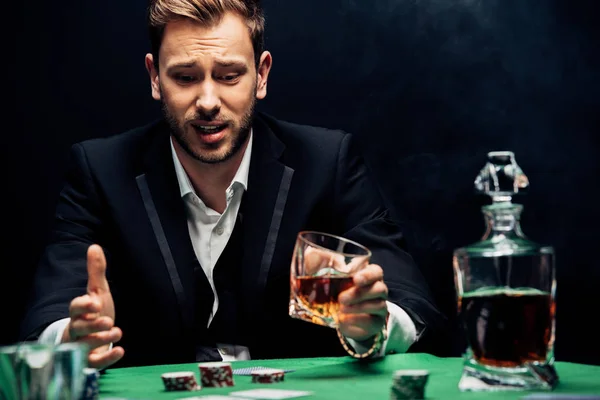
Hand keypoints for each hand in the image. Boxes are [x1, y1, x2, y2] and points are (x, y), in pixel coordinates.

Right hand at [62, 244, 124, 368]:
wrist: (93, 337)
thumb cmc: (95, 313)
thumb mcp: (98, 292)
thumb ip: (96, 272)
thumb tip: (94, 247)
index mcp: (78, 312)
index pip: (75, 308)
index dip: (83, 306)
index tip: (95, 303)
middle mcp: (77, 330)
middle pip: (79, 328)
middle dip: (92, 325)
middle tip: (108, 320)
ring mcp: (81, 347)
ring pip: (85, 346)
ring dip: (101, 339)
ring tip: (117, 330)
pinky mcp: (90, 361)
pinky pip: (94, 363)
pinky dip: (107, 358)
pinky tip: (121, 350)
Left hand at [337, 264, 388, 341]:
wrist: (341, 318)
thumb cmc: (339, 294)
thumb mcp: (336, 281)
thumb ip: (337, 270)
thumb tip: (335, 261)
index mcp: (370, 277)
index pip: (376, 272)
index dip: (368, 275)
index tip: (356, 279)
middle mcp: (379, 291)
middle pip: (380, 289)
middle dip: (360, 293)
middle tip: (341, 298)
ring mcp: (381, 307)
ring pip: (379, 305)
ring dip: (358, 307)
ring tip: (341, 309)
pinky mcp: (377, 323)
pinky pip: (372, 322)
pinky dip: (357, 320)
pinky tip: (344, 319)